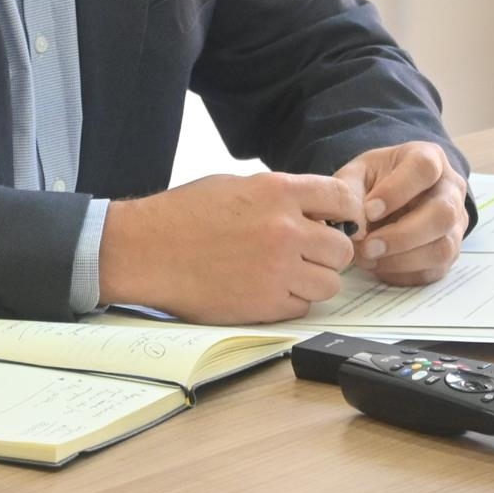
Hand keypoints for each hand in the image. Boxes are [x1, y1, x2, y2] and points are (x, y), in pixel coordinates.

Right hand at [97, 172, 363, 323]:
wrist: (147, 250)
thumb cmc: (184, 214)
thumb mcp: (236, 185)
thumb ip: (279, 195)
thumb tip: (313, 208)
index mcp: (278, 192)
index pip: (342, 199)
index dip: (345, 212)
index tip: (338, 221)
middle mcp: (285, 230)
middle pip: (342, 248)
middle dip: (329, 251)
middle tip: (311, 253)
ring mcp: (277, 270)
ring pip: (329, 284)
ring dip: (315, 279)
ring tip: (288, 273)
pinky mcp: (264, 304)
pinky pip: (302, 307)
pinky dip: (292, 300)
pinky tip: (269, 288)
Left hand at [334, 142, 471, 285]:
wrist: (390, 197)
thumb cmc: (375, 180)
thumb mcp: (357, 173)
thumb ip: (349, 191)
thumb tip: (355, 226)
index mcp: (429, 157)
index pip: (424, 168)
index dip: (397, 190)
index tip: (369, 209)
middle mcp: (451, 189)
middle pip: (442, 214)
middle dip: (402, 235)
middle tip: (367, 246)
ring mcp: (455, 223)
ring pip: (443, 247)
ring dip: (402, 259)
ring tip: (368, 258)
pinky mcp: (450, 252)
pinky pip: (435, 269)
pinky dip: (404, 273)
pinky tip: (379, 265)